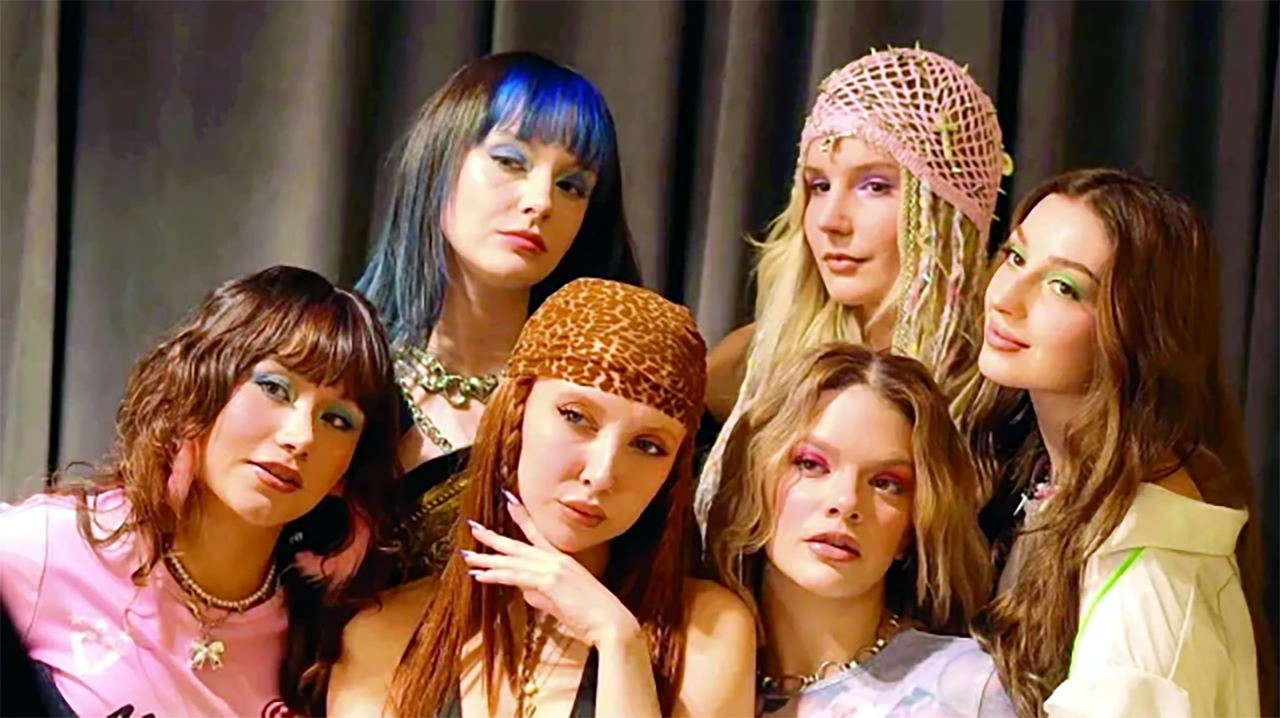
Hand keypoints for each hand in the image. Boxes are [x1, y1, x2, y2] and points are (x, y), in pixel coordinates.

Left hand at [462, 491, 641, 647]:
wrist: (610, 623)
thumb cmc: (591, 615)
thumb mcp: (561, 601)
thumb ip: (541, 593)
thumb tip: (523, 590)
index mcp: (563, 560)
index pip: (537, 534)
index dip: (522, 517)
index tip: (509, 501)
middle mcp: (557, 559)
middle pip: (518, 545)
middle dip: (494, 537)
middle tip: (474, 527)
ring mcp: (553, 568)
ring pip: (513, 560)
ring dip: (487, 559)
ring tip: (468, 557)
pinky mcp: (549, 581)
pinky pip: (515, 576)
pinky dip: (496, 575)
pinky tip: (481, 576)